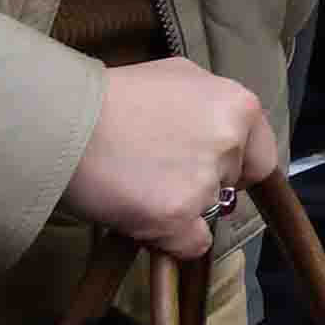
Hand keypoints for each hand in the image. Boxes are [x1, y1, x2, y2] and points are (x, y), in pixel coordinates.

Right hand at [64, 54, 276, 254]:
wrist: (64, 123)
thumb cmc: (114, 98)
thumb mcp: (177, 79)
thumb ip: (210, 106)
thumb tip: (226, 131)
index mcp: (238, 106)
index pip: (261, 157)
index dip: (234, 167)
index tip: (207, 168)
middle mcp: (231, 144)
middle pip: (231, 186)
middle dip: (202, 186)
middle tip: (159, 174)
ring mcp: (204, 183)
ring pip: (208, 215)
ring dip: (181, 212)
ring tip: (139, 189)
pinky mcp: (176, 218)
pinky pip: (191, 245)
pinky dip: (170, 241)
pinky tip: (141, 217)